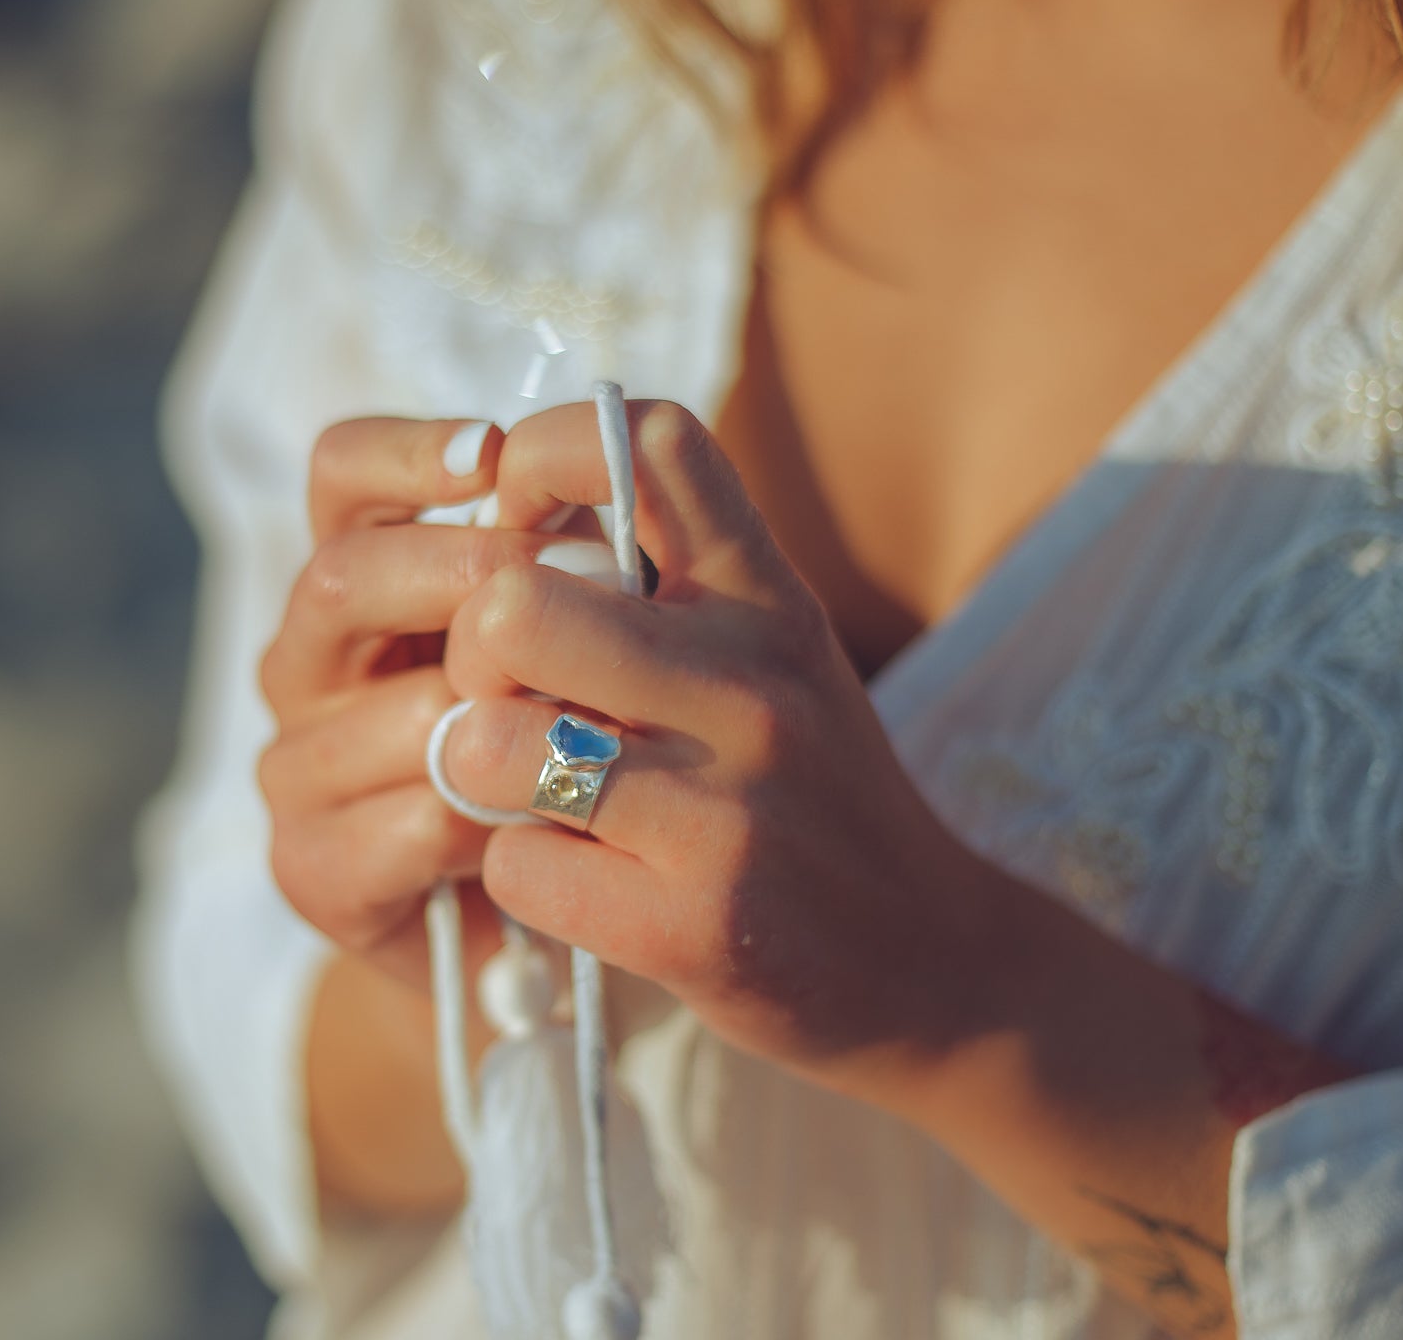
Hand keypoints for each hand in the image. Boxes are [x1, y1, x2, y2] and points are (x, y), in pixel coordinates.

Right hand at [259, 414, 534, 994]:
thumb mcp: (580, 620)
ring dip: (507, 717)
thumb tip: (599, 484)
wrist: (562, 900)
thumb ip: (571, 549)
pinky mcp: (313, 869)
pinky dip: (496, 819)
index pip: (341, 475)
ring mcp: (296, 766)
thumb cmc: (571, 732)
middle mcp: (307, 659)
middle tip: (571, 579)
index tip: (492, 451)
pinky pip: (412, 822)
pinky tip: (545, 819)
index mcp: (362, 575)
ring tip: (591, 719)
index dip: (406, 452)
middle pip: (344, 577)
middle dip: (467, 571)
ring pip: (397, 711)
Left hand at [441, 399, 980, 1090]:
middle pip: (514, 606)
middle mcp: (753, 682)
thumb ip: (673, 579)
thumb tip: (513, 516)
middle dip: (470, 655)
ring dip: (479, 777)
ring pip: (488, 745)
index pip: (647, 441)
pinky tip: (578, 878)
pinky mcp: (696, 926)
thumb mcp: (777, 650)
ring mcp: (727, 809)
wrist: (932, 960)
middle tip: (501, 694)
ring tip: (529, 792)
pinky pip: (517, 868)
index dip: (545, 452)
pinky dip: (521, 874)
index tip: (518, 514)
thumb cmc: (814, 785)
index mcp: (768, 594)